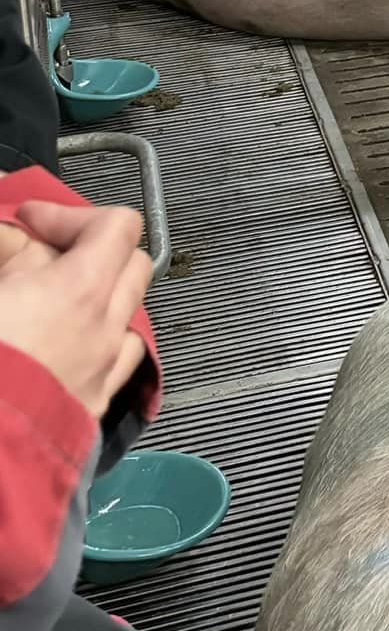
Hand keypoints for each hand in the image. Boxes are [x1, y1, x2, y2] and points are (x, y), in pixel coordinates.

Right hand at [0, 202, 151, 418]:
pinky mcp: (88, 415)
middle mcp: (105, 333)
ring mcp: (102, 377)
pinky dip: (94, 348)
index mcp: (79, 293)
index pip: (117, 226)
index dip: (70, 214)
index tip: (29, 222)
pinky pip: (113, 368)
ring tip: (48, 307)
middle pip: (133, 266)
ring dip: (98, 302)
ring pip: (128, 319)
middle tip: (38, 259)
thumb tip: (11, 237)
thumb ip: (5, 249)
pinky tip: (55, 354)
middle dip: (93, 251)